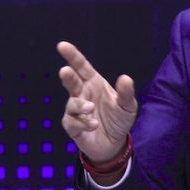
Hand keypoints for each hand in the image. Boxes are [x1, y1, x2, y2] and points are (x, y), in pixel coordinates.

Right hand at [57, 41, 137, 163]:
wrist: (114, 143)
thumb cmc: (119, 119)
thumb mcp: (127, 106)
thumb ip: (126, 93)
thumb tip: (126, 78)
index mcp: (94, 83)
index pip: (82, 67)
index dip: (72, 56)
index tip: (62, 45)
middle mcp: (82, 94)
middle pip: (71, 81)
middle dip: (67, 76)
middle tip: (65, 71)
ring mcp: (76, 110)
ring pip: (71, 104)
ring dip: (80, 106)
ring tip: (91, 108)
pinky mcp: (72, 126)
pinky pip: (72, 122)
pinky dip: (82, 123)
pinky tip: (93, 125)